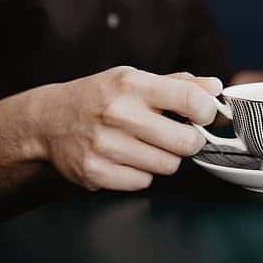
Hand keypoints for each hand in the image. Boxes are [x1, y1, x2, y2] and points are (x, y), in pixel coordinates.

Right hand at [31, 67, 220, 190]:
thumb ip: (179, 84)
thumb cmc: (101, 97)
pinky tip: (127, 158)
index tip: (203, 115)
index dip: (207, 111)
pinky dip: (141, 174)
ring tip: (146, 144)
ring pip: (168, 166)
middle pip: (186, 142)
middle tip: (178, 135)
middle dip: (190, 141)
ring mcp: (105, 145)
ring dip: (164, 158)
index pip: (191, 99)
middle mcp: (118, 114)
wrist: (48, 121)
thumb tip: (215, 88)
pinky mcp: (95, 172)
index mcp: (133, 85)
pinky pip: (143, 182)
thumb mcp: (136, 80)